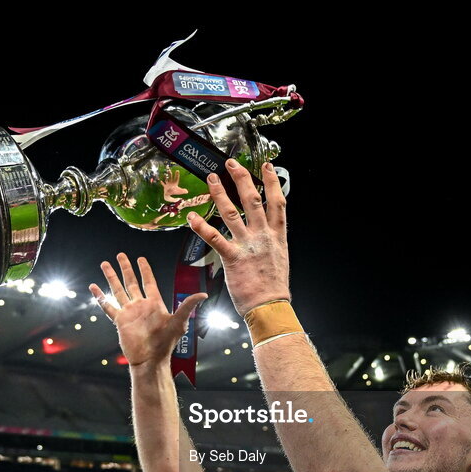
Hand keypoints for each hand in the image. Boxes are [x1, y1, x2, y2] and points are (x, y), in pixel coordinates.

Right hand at [89, 253, 206, 368]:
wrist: (150, 359)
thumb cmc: (166, 343)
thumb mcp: (179, 322)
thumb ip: (188, 306)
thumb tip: (203, 294)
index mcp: (154, 303)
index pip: (149, 281)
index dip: (145, 270)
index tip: (141, 258)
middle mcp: (140, 305)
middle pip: (131, 281)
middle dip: (126, 268)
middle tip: (121, 255)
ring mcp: (129, 312)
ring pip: (118, 290)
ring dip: (111, 277)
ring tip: (105, 264)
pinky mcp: (119, 321)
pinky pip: (108, 306)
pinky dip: (100, 296)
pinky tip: (94, 287)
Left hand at [186, 160, 289, 314]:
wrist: (270, 307)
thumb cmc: (273, 288)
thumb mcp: (279, 259)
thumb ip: (270, 244)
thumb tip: (266, 236)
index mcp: (276, 236)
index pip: (277, 202)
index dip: (271, 182)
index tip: (267, 166)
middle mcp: (263, 236)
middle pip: (252, 200)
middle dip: (242, 179)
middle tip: (232, 164)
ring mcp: (247, 245)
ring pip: (232, 213)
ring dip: (220, 194)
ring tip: (211, 179)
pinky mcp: (232, 258)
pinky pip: (214, 238)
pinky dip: (201, 226)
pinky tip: (192, 216)